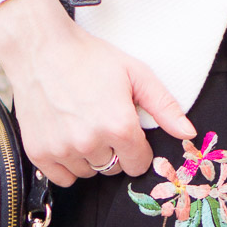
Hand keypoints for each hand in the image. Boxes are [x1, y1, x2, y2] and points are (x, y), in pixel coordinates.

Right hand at [0, 0, 195, 185]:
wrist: (38, 47)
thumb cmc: (88, 57)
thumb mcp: (134, 73)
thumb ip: (164, 106)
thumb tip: (188, 134)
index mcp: (119, 126)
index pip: (139, 164)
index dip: (137, 149)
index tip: (126, 132)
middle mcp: (91, 142)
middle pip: (113, 169)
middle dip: (112, 151)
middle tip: (100, 122)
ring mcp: (63, 149)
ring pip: (88, 173)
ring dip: (89, 157)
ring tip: (80, 126)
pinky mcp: (39, 153)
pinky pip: (63, 179)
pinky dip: (66, 165)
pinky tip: (65, 140)